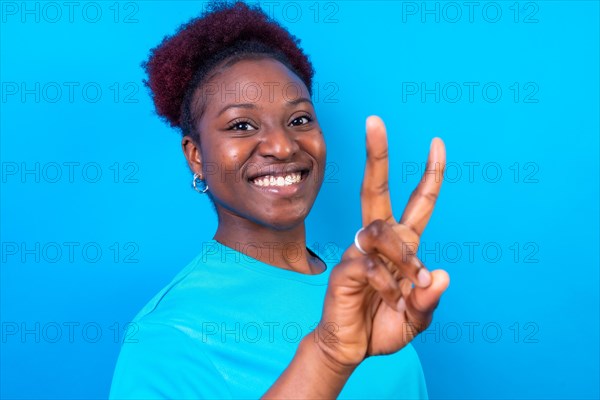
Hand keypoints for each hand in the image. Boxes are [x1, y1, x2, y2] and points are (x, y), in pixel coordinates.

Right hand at [315, 116, 449, 367]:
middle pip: (374, 188)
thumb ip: (430, 300)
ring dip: (403, 259)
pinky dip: (387, 286)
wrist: (352, 348)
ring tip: (408, 290)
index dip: (430, 174)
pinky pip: (369, 264)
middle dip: (376, 154)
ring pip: (381, 230)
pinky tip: (389, 300)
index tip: (437, 143)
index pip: (418, 202)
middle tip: (374, 120)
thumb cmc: (384, 326)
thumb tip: (441, 274)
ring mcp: (359, 252)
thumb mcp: (419, 318)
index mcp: (402, 244)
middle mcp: (379, 241)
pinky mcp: (344, 268)